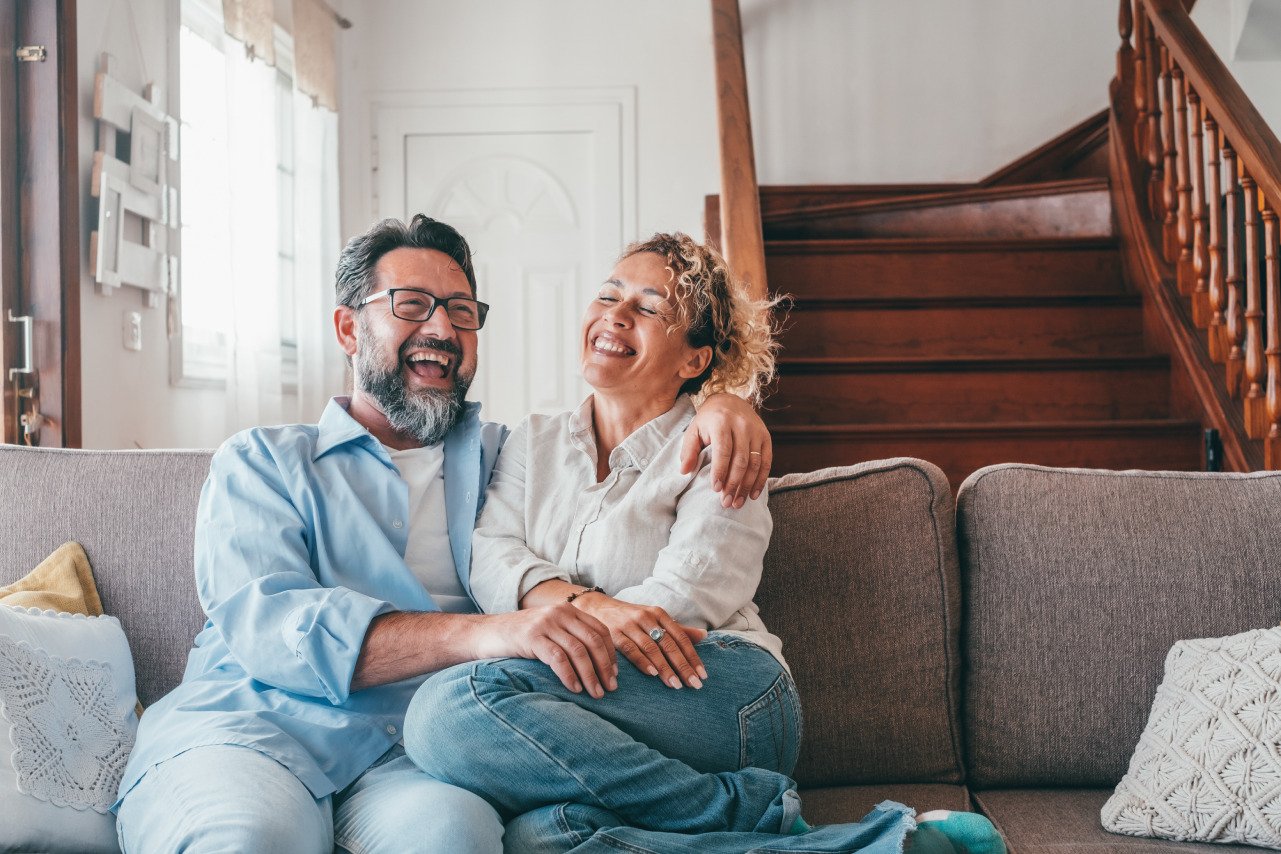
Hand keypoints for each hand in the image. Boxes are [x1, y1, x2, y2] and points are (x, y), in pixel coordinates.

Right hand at [473, 604, 617, 698]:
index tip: (615, 675)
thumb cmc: (521, 638)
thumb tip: (599, 665)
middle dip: (605, 667)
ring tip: (596, 694)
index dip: (611, 654)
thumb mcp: (550, 631)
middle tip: (611, 688)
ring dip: (590, 675)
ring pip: (578, 651)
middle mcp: (560, 613)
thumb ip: (571, 638)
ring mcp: (545, 624)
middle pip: (593, 641)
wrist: (486, 633)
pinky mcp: (531, 637)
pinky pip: (557, 658)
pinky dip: (569, 675)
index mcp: (568, 611)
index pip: (600, 631)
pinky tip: (575, 688)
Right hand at [573, 595, 707, 688]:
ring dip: (665, 668)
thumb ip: (678, 629)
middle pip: (668, 644)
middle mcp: (646, 617)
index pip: (681, 637)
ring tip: (676, 685)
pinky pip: (630, 649)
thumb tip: (704, 635)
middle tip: (694, 684)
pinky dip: (642, 662)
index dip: (692, 657)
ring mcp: (629, 625)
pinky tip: (652, 674)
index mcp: (659, 614)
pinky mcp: (614, 634)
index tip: (703, 675)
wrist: (598, 607)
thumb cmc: (632, 617)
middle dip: (682, 666)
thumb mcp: (655, 619)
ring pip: (651, 648)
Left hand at [681, 392, 771, 508]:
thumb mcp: (694, 430)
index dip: (720, 471)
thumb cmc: (708, 420)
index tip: (715, 489)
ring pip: (754, 463)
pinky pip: (766, 461)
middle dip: (734, 484)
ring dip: (747, 486)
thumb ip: (688, 450)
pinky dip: (761, 480)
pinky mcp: (766, 437)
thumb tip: (684, 471)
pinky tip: (753, 494)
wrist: (729, 401)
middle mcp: (742, 426)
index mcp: (722, 422)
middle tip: (726, 502)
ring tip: (737, 502)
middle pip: (741, 460)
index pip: (723, 451)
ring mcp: (756, 431)